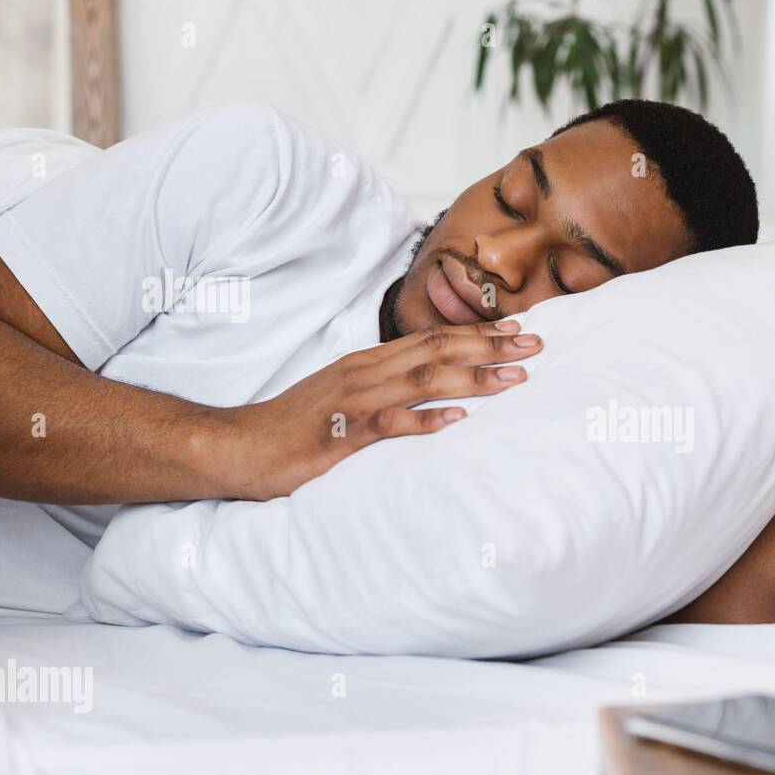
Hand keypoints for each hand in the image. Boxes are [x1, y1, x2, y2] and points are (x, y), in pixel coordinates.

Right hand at [218, 320, 540, 499]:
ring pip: (423, 380)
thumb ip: (386, 389)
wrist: (237, 446)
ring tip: (514, 378)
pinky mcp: (341, 434)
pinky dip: (425, 419)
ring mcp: (353, 401)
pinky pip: (389, 423)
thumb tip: (431, 390)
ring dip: (472, 377)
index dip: (477, 332)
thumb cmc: (295, 428)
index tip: (518, 328)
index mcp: (368, 363)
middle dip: (490, 346)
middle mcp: (365, 373)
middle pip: (438, 350)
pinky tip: (458, 420)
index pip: (432, 338)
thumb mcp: (346, 399)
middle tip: (536, 345)